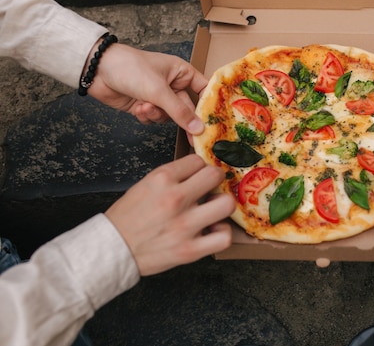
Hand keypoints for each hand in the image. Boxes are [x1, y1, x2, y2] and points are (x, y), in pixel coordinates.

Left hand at [86, 42, 207, 134]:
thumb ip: (179, 111)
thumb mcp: (158, 90)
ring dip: (157, 115)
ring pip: (169, 117)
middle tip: (191, 139)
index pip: (205, 90)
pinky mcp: (145, 106)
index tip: (215, 123)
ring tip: (145, 107)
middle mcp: (173, 85)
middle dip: (180, 118)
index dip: (210, 106)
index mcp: (182, 73)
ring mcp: (159, 97)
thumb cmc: (131, 68)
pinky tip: (138, 108)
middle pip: (187, 109)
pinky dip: (147, 117)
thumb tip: (199, 129)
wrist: (97, 70)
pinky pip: (154, 119)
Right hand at [105, 154, 234, 275]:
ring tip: (212, 210)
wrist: (111, 249)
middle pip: (215, 176)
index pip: (197, 160)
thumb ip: (172, 177)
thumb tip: (198, 172)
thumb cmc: (128, 218)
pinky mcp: (189, 249)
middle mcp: (175, 199)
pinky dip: (222, 233)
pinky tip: (212, 230)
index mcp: (161, 179)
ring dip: (222, 206)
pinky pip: (223, 237)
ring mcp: (184, 225)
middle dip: (214, 181)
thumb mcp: (145, 184)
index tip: (196, 176)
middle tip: (209, 189)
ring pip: (226, 204)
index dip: (198, 168)